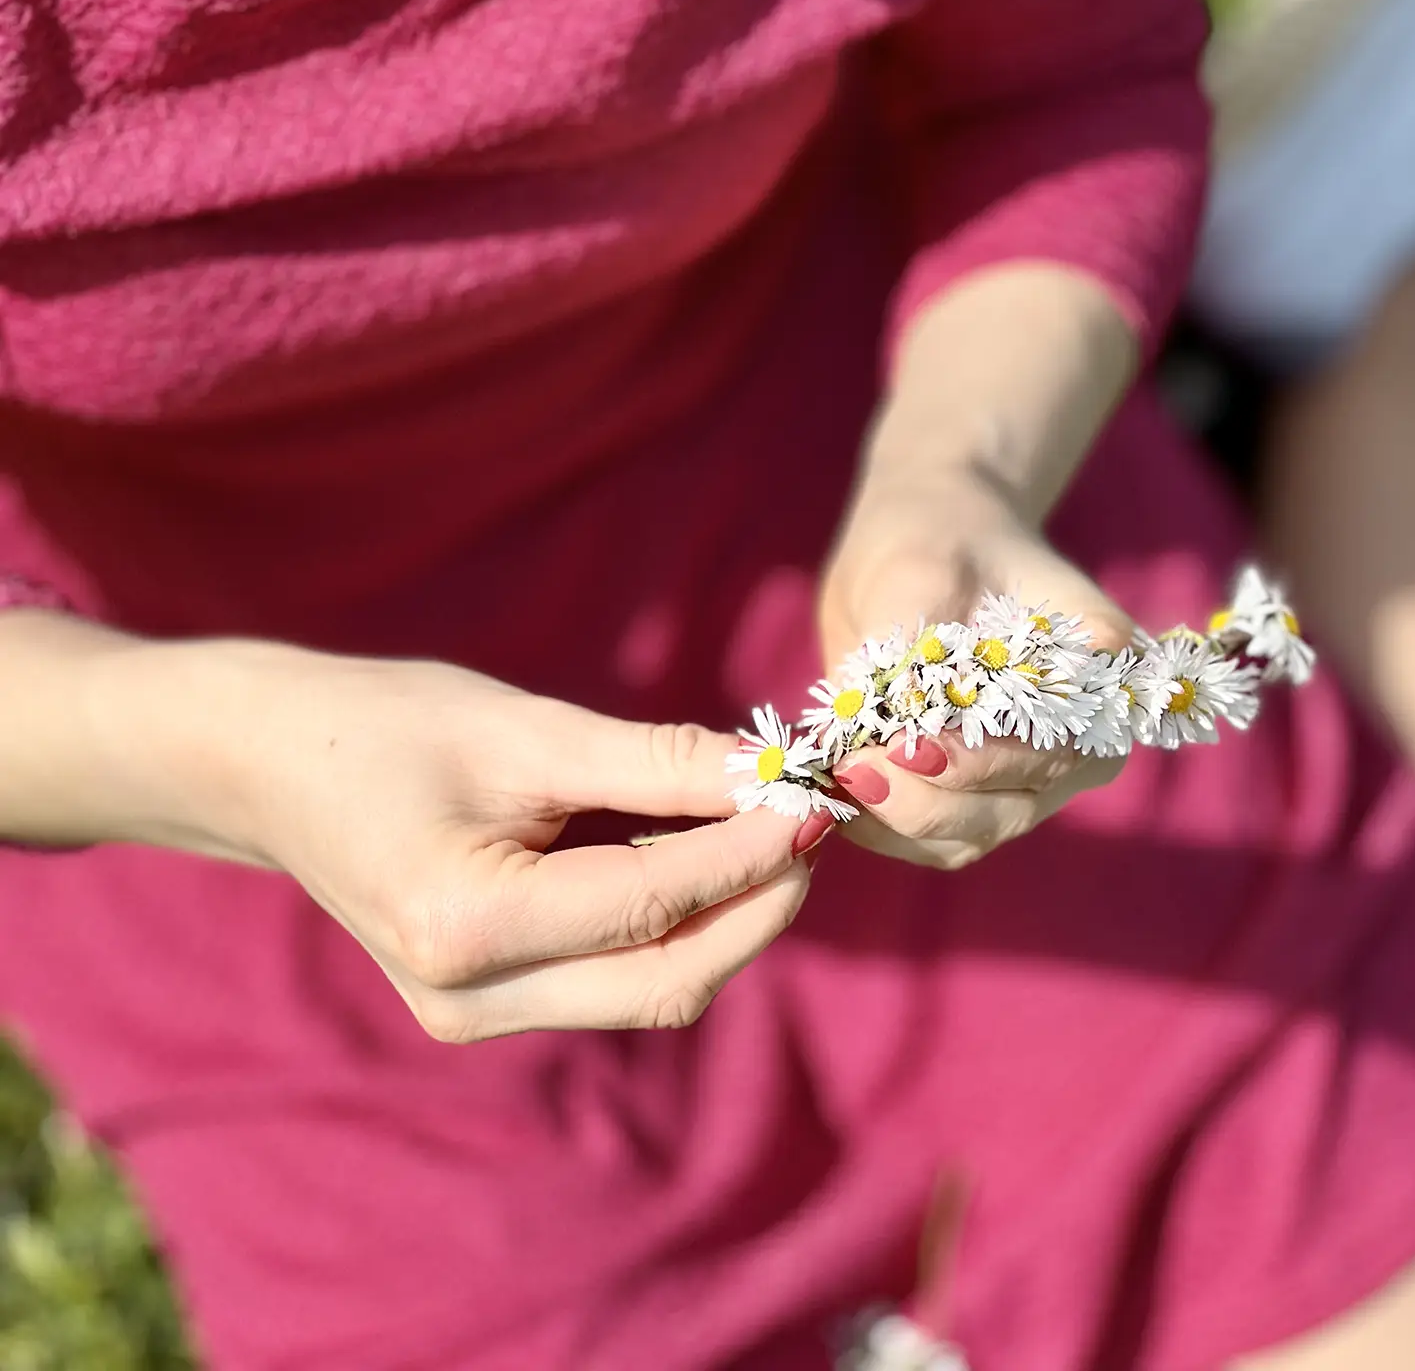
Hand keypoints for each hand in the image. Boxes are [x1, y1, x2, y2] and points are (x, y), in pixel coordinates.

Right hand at [110, 635, 824, 1040]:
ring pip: (646, 989)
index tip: (818, 798)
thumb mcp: (524, 727)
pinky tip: (697, 851)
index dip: (751, 852)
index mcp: (466, 927)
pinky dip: (668, 922)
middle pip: (667, 978)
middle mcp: (469, 1000)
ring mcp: (471, 1018)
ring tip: (765, 829)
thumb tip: (772, 777)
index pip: (654, 902)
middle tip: (810, 823)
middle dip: (755, 905)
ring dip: (721, 917)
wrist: (269, 766)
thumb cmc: (387, 724)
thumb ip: (654, 760)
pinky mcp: (481, 1007)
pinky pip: (608, 977)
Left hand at [818, 432, 1133, 868]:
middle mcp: (1078, 743)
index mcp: (1097, 678)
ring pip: (971, 835)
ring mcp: (1028, 780)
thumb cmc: (936, 540)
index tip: (909, 745)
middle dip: (929, 798)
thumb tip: (894, 709)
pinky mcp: (975, 800)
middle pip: (1012, 803)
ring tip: (837, 778)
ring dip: (897, 821)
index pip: (1053, 742)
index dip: (984, 757)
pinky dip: (882, 829)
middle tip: (856, 766)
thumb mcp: (923, 565)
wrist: (923, 544)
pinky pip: (934, 841)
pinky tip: (834, 796)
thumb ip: (919, 633)